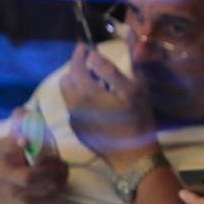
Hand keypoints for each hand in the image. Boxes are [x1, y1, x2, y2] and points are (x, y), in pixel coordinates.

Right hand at [0, 109, 68, 203]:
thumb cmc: (9, 161)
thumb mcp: (9, 144)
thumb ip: (18, 125)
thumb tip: (23, 111)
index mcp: (2, 159)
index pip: (5, 149)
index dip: (14, 144)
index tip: (24, 139)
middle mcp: (6, 179)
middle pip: (28, 177)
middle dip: (50, 169)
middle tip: (61, 163)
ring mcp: (16, 196)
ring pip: (44, 189)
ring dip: (60, 178)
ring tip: (63, 170)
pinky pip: (50, 199)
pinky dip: (59, 189)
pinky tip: (59, 181)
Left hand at [59, 44, 157, 170]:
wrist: (133, 157)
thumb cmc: (138, 121)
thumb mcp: (132, 92)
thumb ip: (110, 71)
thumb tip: (93, 56)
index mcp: (87, 94)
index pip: (76, 67)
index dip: (79, 55)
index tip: (85, 47)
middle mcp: (74, 106)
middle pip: (66, 80)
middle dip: (76, 69)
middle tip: (92, 67)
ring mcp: (74, 120)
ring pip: (68, 95)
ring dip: (77, 85)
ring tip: (96, 85)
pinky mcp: (78, 130)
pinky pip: (73, 108)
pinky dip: (80, 100)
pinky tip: (98, 105)